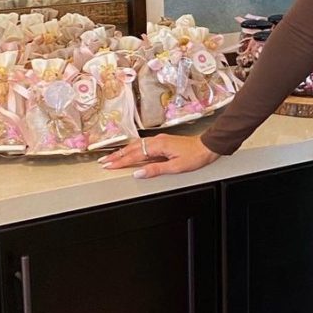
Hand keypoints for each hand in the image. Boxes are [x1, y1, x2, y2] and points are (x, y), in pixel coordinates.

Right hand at [99, 133, 220, 177]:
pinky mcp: (163, 142)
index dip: (120, 162)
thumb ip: (156, 170)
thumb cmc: (195, 156)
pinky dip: (133, 149)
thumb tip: (138, 173)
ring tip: (112, 158)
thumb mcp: (176, 166)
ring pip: (136, 145)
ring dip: (123, 152)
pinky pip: (143, 145)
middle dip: (117, 156)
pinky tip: (130, 151)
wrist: (208, 146)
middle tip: (104, 162)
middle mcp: (157, 141)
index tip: (109, 166)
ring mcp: (159, 140)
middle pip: (132, 149)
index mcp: (158, 146)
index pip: (134, 155)